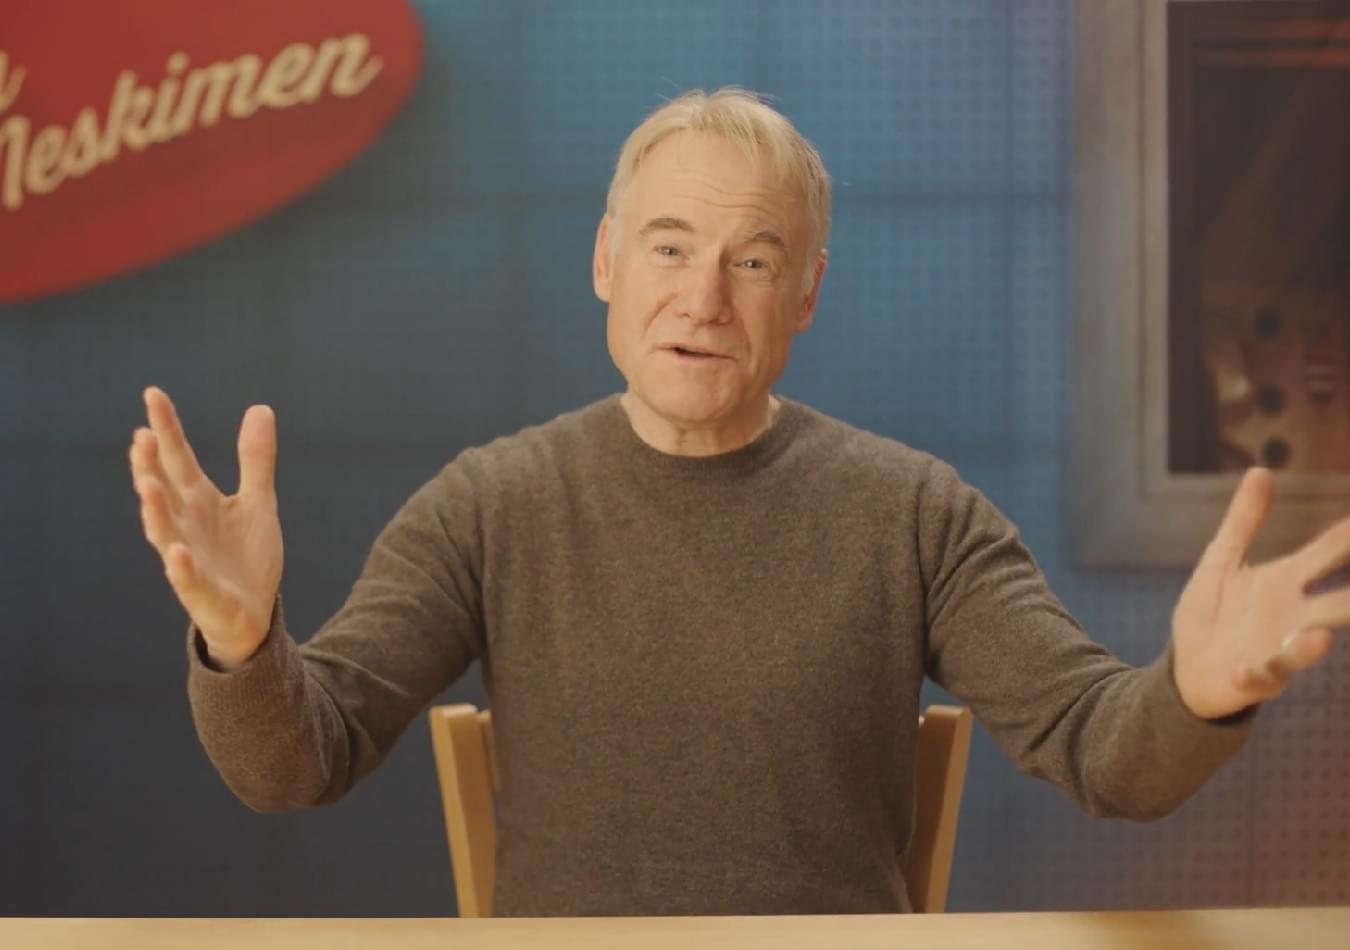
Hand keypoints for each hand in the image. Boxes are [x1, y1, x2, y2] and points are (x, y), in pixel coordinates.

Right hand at [129, 386, 282, 669]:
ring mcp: (188, 558)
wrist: (254, 613)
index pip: (178, 458)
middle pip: (163, 490)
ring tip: (148, 484)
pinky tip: (177, 552)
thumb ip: (255, 459)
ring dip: (155, 509)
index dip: (167, 428)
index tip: (153, 394)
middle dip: (149, 466)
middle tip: (141, 435)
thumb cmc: (246, 557)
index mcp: (199, 501)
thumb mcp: (258, 502)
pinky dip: (181, 566)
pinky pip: (187, 578)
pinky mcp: (202, 591)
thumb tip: (259, 408)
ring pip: (164, 532)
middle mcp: (186, 525)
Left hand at [1172, 467, 1343, 718]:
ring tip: (1322, 637)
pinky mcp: (1251, 677)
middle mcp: (1293, 616)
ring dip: (1312, 645)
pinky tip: (1244, 670)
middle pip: (1340, 602)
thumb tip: (1261, 470)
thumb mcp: (1220, 560)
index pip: (1329, 552)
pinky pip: (1258, 677)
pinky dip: (1254, 674)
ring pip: (1305, 647)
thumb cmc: (1210, 613)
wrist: (1186, 668)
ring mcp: (1276, 648)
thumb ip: (1243, 521)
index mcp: (1286, 582)